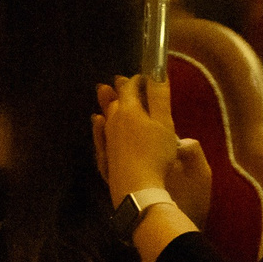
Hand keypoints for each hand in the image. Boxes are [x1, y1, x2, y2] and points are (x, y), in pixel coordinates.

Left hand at [96, 74, 201, 207]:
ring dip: (110, 103)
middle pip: (117, 99)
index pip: (131, 86)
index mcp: (129, 109)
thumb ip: (160, 97)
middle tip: (126, 82)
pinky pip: (99, 134)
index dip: (140, 79)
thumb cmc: (155, 154)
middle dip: (124, 90)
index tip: (147, 76)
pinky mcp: (104, 156)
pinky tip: (98, 121)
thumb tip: (157, 72)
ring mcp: (106, 139)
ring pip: (107, 115)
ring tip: (106, 94)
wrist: (137, 189)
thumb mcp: (164, 123)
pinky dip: (99, 124)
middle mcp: (113, 120)